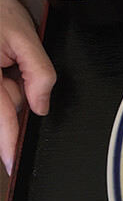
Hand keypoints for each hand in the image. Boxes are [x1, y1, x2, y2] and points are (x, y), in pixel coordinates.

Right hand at [0, 0, 55, 174]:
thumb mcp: (24, 36)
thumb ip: (39, 73)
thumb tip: (41, 107)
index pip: (1, 118)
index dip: (8, 144)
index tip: (11, 164)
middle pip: (5, 107)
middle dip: (16, 90)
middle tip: (12, 62)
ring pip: (3, 98)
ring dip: (10, 83)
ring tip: (4, 56)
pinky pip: (0, 90)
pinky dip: (6, 80)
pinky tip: (2, 61)